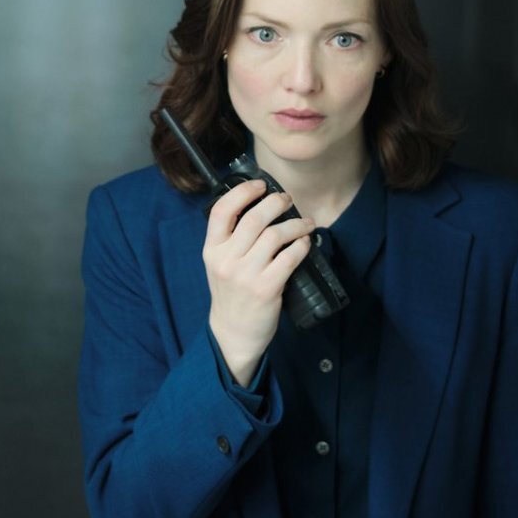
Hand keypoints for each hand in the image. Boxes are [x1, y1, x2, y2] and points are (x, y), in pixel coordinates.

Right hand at [204, 179, 312, 371]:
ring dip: (295, 225)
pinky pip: (289, 257)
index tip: (260, 184)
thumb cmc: (231, 293)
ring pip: (275, 236)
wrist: (233, 332)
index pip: (222, 210)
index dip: (243, 192)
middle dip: (276, 203)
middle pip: (254, 219)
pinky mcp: (266, 288)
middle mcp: (226, 260)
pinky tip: (305, 243)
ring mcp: (246, 275)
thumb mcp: (220, 263)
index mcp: (212, 250)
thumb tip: (260, 206)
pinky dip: (301, 246)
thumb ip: (231, 238)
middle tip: (287, 200)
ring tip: (305, 224)